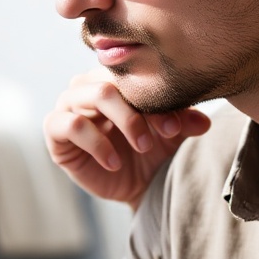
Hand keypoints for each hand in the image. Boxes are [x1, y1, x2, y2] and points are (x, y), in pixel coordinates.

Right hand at [45, 72, 210, 207]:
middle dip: (140, 109)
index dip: (156, 96)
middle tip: (163, 135)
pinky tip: (114, 163)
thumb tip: (203, 121)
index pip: (133, 75)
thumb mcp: (171, 134)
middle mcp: (88, 85)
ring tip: (143, 146)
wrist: (136, 184)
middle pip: (113, 80)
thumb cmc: (151, 150)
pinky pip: (70, 125)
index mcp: (114, 76)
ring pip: (92, 95)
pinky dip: (96, 143)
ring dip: (123, 121)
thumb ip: (185, 121)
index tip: (177, 125)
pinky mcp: (54, 130)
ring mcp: (68, 105)